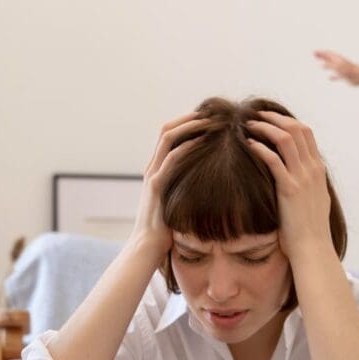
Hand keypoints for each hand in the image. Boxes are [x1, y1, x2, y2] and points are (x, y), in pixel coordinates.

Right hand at [129, 112, 205, 258]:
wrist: (146, 248)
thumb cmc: (164, 230)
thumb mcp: (176, 202)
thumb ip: (185, 188)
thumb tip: (207, 182)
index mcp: (156, 169)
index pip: (169, 135)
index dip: (187, 122)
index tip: (209, 117)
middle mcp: (152, 167)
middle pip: (167, 129)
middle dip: (189, 117)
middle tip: (211, 111)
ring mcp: (152, 174)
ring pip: (167, 137)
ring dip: (189, 124)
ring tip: (210, 119)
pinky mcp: (157, 186)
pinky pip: (171, 158)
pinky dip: (187, 145)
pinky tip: (204, 140)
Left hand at [245, 111, 333, 258]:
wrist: (312, 248)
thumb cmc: (309, 229)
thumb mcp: (314, 200)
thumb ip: (308, 183)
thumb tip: (296, 175)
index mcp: (318, 170)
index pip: (307, 133)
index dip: (287, 120)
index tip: (270, 118)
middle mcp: (313, 169)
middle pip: (297, 129)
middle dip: (275, 118)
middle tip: (256, 114)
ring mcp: (303, 178)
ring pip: (286, 139)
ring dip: (266, 127)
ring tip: (248, 125)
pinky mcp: (290, 189)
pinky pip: (274, 160)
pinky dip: (261, 148)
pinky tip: (248, 145)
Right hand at [314, 50, 358, 86]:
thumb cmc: (349, 70)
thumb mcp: (337, 67)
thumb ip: (330, 65)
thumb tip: (321, 65)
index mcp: (337, 59)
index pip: (327, 54)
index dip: (320, 53)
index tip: (313, 52)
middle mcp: (339, 63)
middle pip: (329, 58)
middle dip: (322, 57)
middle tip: (314, 55)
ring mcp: (341, 69)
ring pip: (332, 67)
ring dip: (326, 66)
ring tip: (320, 66)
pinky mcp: (344, 76)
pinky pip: (336, 76)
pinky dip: (332, 76)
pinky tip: (329, 78)